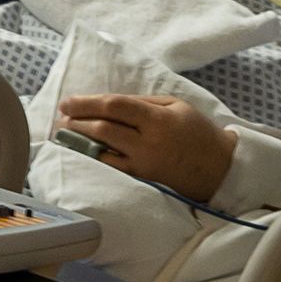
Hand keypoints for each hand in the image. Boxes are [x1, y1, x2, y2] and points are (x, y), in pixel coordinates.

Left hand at [55, 93, 239, 205]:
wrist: (219, 168)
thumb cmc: (198, 131)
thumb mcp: (176, 106)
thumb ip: (142, 102)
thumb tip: (108, 103)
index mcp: (157, 120)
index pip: (114, 106)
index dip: (86, 103)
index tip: (67, 102)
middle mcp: (148, 144)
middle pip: (102, 129)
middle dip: (77, 121)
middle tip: (61, 116)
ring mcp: (143, 165)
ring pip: (102, 152)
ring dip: (79, 141)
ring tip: (66, 131)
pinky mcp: (141, 180)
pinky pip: (111, 168)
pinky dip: (94, 157)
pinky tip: (83, 150)